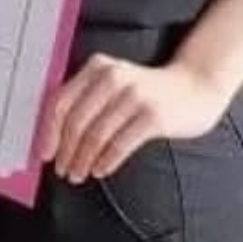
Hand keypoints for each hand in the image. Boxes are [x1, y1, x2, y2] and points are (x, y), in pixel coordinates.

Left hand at [40, 53, 232, 181]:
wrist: (198, 86)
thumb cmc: (149, 90)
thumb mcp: (115, 83)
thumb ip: (87, 100)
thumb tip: (55, 136)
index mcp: (97, 67)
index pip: (61, 102)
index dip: (49, 131)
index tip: (44, 153)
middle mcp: (113, 77)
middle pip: (76, 121)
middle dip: (65, 150)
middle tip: (63, 170)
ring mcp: (134, 96)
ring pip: (96, 135)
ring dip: (83, 160)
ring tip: (78, 174)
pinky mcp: (153, 116)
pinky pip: (120, 143)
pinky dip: (106, 160)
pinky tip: (100, 170)